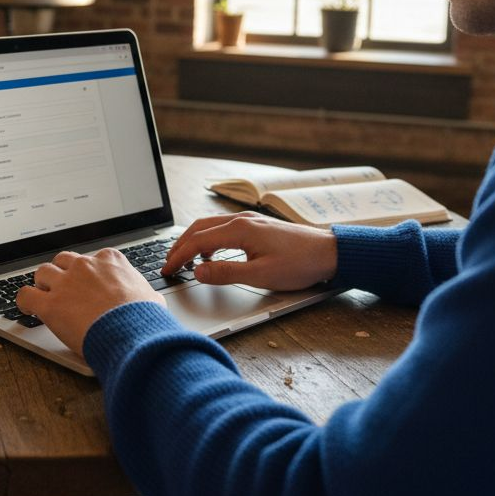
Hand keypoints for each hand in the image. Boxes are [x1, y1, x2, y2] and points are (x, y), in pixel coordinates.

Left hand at [15, 249, 164, 354]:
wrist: (132, 333)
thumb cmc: (144, 318)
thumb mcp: (151, 297)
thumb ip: (143, 293)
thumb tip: (150, 299)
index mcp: (109, 260)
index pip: (91, 258)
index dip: (86, 273)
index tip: (86, 284)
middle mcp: (85, 266)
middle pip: (63, 261)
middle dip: (62, 274)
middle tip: (64, 290)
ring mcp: (65, 283)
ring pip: (42, 273)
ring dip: (43, 285)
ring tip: (45, 298)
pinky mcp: (50, 304)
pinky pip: (25, 295)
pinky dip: (24, 301)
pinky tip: (28, 308)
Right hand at [163, 212, 337, 290]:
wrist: (328, 252)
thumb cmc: (299, 263)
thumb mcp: (260, 275)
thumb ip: (226, 273)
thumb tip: (198, 272)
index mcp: (239, 230)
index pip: (197, 242)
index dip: (178, 257)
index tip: (166, 270)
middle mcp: (241, 220)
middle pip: (199, 229)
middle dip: (179, 246)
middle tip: (168, 264)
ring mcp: (249, 221)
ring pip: (210, 227)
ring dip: (193, 242)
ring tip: (183, 261)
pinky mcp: (256, 226)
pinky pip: (223, 229)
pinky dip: (208, 240)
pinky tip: (211, 256)